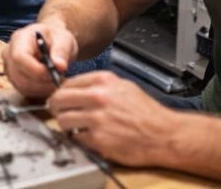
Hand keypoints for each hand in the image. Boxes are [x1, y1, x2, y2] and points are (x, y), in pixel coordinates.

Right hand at [3, 23, 79, 99]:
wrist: (50, 42)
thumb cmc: (56, 38)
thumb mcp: (64, 39)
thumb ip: (61, 51)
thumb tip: (60, 67)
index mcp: (19, 39)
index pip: (19, 58)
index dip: (36, 70)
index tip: (55, 72)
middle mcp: (9, 53)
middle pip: (19, 75)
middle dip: (42, 81)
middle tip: (59, 77)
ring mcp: (9, 67)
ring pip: (22, 86)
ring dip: (42, 88)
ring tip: (56, 78)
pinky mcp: (13, 79)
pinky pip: (25, 91)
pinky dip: (40, 91)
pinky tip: (49, 83)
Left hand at [47, 71, 177, 166]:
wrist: (164, 134)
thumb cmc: (147, 113)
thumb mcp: (123, 87)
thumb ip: (99, 85)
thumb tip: (77, 88)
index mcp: (103, 81)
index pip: (66, 83)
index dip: (61, 93)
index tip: (61, 99)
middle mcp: (97, 97)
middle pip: (58, 99)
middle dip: (56, 107)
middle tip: (60, 112)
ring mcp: (96, 118)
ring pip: (63, 119)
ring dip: (66, 124)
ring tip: (75, 127)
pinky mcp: (98, 139)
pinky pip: (76, 137)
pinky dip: (80, 138)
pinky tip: (90, 137)